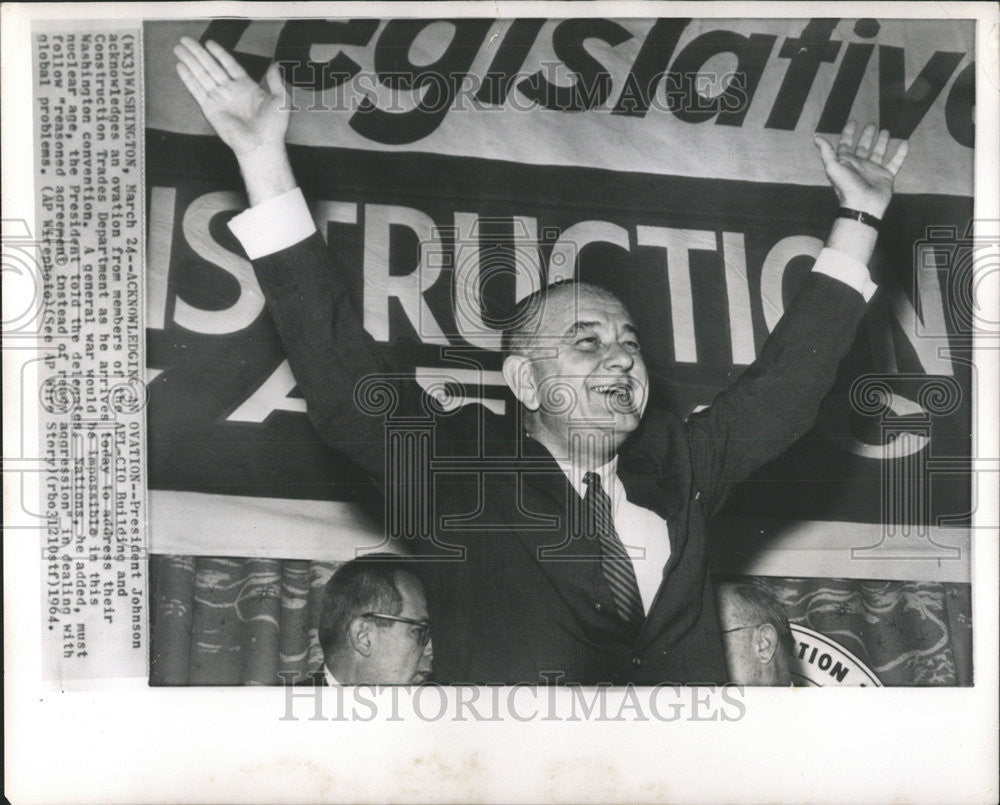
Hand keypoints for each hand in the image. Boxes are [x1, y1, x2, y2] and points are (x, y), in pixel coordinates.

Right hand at [174, 37, 289, 158]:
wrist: (261, 145)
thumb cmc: (273, 128)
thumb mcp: (280, 100)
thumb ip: (275, 81)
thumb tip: (275, 65)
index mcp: (246, 87)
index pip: (229, 64)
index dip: (219, 53)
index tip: (209, 43)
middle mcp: (230, 91)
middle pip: (210, 66)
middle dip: (197, 52)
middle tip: (185, 40)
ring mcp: (219, 98)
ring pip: (201, 74)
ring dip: (189, 61)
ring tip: (179, 48)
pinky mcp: (210, 108)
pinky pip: (196, 89)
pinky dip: (188, 78)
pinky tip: (180, 66)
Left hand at [813, 121, 908, 218]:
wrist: (863, 205)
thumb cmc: (847, 186)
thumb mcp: (833, 167)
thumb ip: (826, 152)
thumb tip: (816, 137)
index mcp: (846, 162)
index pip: (846, 144)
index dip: (848, 133)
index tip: (853, 121)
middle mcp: (859, 165)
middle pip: (863, 146)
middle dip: (866, 135)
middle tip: (872, 124)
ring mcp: (873, 170)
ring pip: (879, 152)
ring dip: (882, 141)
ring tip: (886, 130)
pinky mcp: (886, 176)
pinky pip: (895, 162)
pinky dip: (901, 153)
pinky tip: (905, 142)